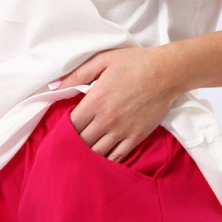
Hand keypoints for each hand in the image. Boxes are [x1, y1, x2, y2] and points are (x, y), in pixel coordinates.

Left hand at [50, 45, 179, 161]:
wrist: (167, 72)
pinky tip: (102, 160)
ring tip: (83, 154)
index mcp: (95, 101)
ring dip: (88, 154)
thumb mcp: (102, 60)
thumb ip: (77, 74)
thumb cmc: (135, 62)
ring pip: (97, 153)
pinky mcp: (137, 137)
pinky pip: (118, 157)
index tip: (62, 129)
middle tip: (70, 144)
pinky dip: (107, 161)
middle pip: (81, 142)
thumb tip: (54, 86)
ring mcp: (122, 130)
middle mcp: (106, 119)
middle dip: (73, 144)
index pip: (70, 125)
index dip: (63, 129)